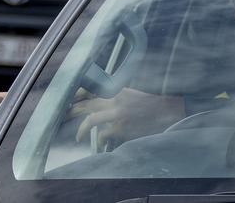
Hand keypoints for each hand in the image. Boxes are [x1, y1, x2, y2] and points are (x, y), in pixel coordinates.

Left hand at [68, 88, 184, 145]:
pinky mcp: (121, 128)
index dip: (75, 95)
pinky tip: (99, 145)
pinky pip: (103, 136)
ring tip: (79, 136)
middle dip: (71, 111)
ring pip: (90, 120)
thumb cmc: (151, 101)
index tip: (68, 100)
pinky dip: (99, 141)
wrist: (171, 111)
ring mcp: (116, 114)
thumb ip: (114, 94)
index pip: (88, 89)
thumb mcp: (130, 92)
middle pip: (85, 105)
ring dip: (81, 129)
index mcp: (115, 89)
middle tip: (64, 117)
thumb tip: (97, 99)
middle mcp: (113, 99)